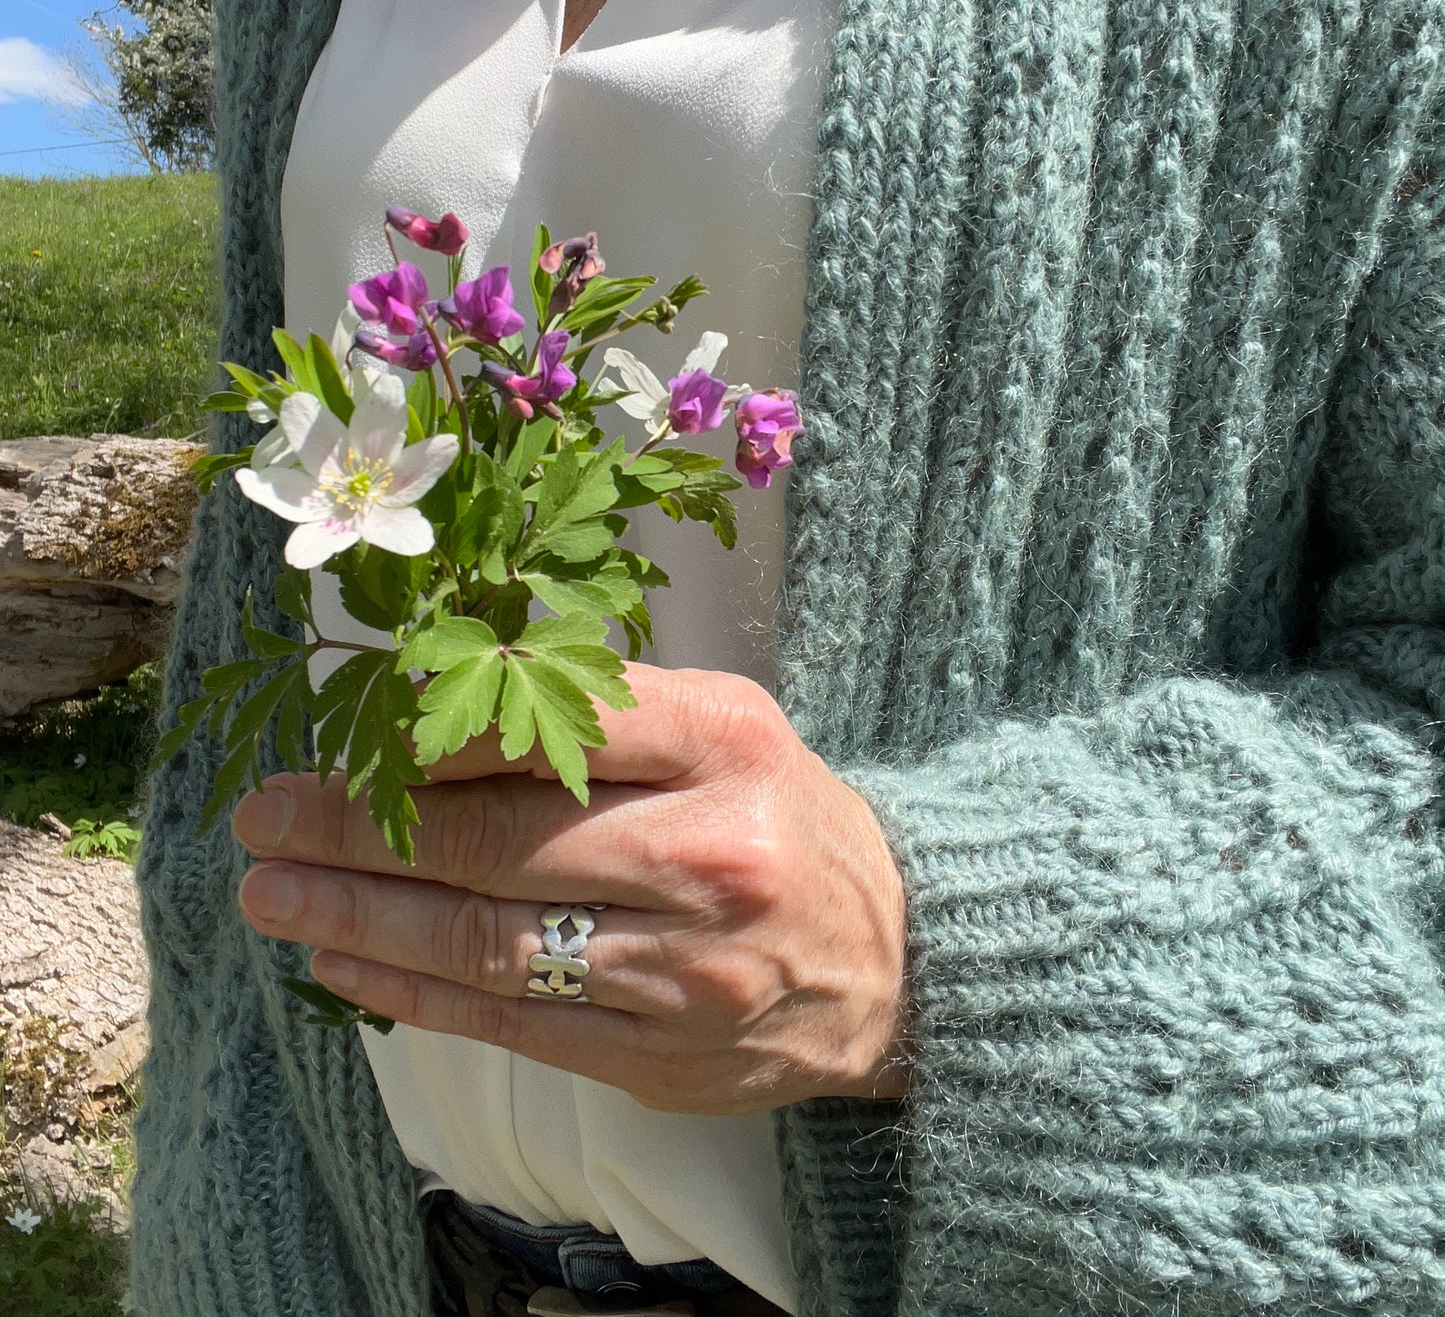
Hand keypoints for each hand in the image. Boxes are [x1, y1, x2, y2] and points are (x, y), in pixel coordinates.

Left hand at [231, 664, 912, 1114]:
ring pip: (489, 944)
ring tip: (274, 894)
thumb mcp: (725, 727)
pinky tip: (344, 960)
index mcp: (727, 741)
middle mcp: (710, 852)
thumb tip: (441, 711)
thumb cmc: (784, 819)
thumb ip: (605, 712)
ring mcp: (683, 966)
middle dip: (361, 829)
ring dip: (361, 917)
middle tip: (266, 818)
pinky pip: (511, 1024)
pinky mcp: (658, 1053)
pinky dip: (412, 991)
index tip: (350, 737)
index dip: (435, 736)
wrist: (896, 960)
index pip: (554, 724)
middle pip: (501, 842)